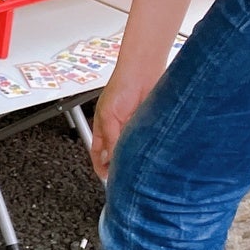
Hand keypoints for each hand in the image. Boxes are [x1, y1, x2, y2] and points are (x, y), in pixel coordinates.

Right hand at [90, 63, 155, 180]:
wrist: (144, 71)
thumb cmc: (121, 86)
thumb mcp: (108, 116)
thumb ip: (110, 138)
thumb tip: (110, 159)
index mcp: (102, 129)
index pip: (98, 154)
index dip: (101, 167)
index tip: (109, 179)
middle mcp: (118, 130)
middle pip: (117, 154)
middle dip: (120, 165)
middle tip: (126, 176)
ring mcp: (135, 128)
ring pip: (133, 149)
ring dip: (135, 156)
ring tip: (139, 166)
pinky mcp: (150, 125)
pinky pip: (148, 141)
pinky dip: (149, 147)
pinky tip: (151, 153)